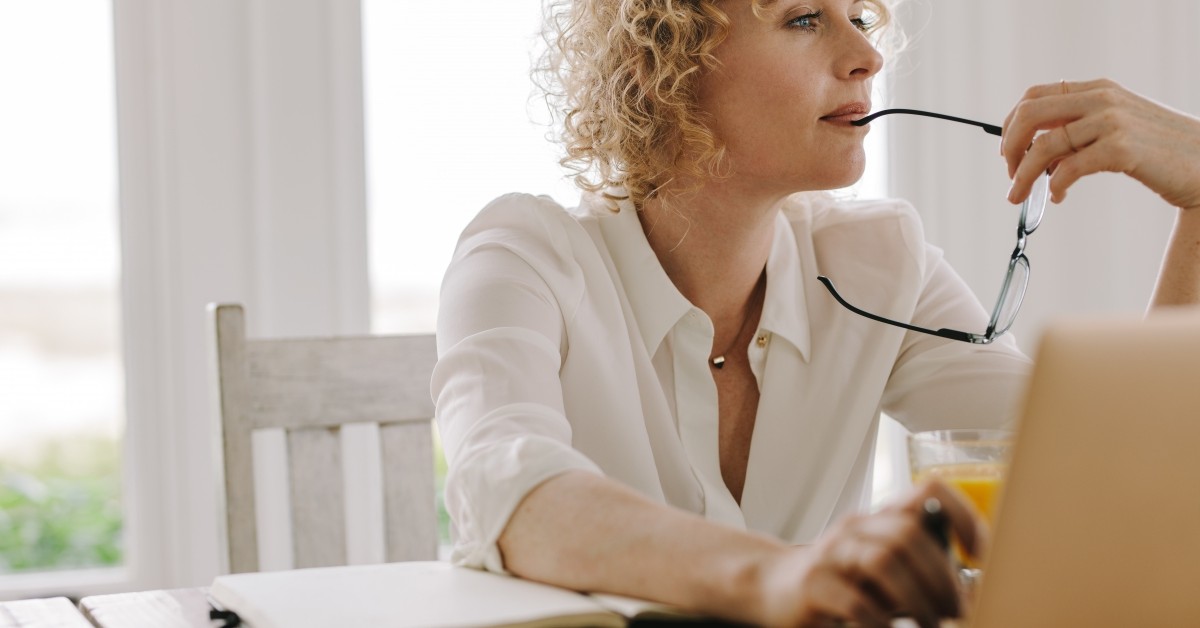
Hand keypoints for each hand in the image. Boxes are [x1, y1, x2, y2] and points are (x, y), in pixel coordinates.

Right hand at [753, 481, 985, 627]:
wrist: (771, 589)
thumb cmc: (839, 584)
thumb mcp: (882, 575)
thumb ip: (918, 576)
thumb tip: (968, 595)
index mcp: (879, 520)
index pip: (928, 490)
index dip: (962, 514)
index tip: (980, 552)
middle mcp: (856, 528)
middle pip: (908, 533)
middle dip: (942, 576)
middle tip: (958, 610)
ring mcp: (831, 553)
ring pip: (883, 560)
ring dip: (918, 600)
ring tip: (932, 626)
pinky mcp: (813, 583)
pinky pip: (856, 600)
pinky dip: (880, 622)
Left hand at [1002, 78, 1199, 208]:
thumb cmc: (1159, 150)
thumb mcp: (1115, 128)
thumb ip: (1079, 132)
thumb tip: (1036, 154)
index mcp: (1097, 89)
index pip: (1034, 97)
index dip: (1011, 125)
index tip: (1008, 152)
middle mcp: (1102, 99)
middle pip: (1029, 115)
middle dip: (1010, 148)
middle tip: (1009, 174)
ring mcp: (1112, 122)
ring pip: (1044, 146)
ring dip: (1022, 176)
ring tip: (1018, 195)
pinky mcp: (1121, 149)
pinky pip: (1068, 168)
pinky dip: (1054, 186)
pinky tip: (1057, 196)